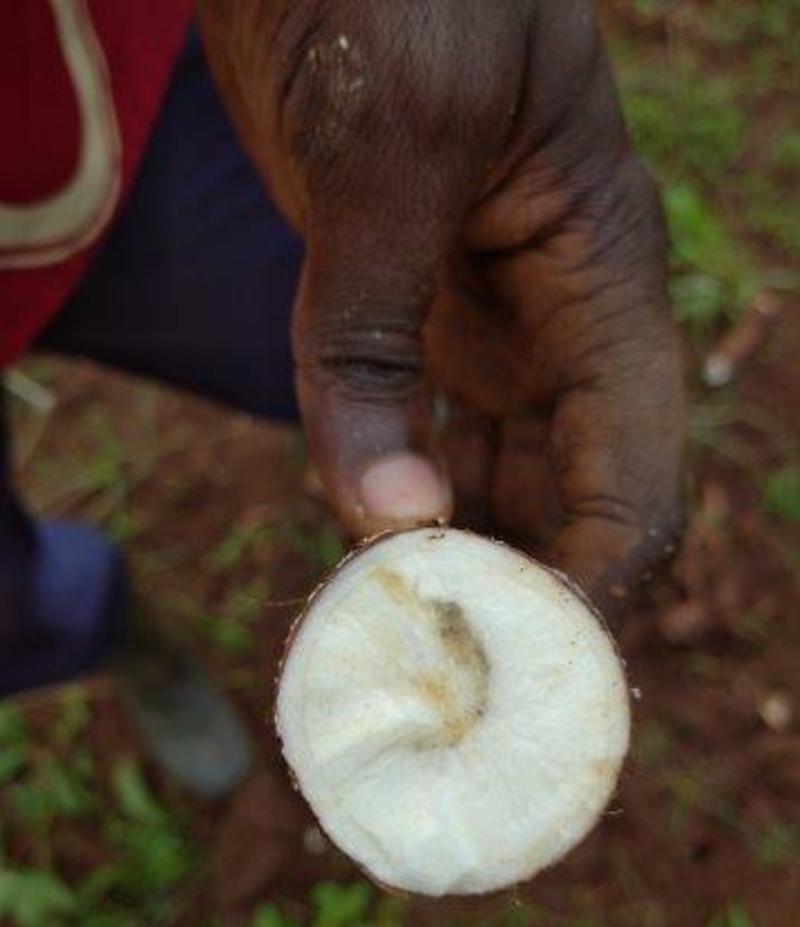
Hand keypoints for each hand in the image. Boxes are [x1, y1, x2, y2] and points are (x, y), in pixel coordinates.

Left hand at [199, 0, 684, 622]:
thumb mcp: (392, 144)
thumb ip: (372, 332)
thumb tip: (389, 520)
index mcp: (604, 287)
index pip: (632, 482)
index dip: (591, 588)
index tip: (519, 670)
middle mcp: (556, 327)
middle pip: (570, 506)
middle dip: (523, 598)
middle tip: (450, 684)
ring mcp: (484, 331)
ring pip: (497, 488)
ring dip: (457, 568)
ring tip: (400, 647)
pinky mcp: (409, 325)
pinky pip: (418, 443)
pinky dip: (395, 509)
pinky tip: (360, 562)